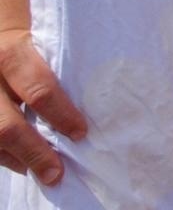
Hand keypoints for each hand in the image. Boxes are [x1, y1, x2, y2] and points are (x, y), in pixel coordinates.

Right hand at [0, 28, 86, 184]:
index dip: (60, 115)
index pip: (37, 88)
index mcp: (11, 53)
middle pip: (5, 125)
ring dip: (18, 160)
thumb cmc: (33, 35)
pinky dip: (4, 157)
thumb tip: (123, 73)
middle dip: (34, 152)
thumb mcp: (47, 34)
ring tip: (45, 174)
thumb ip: (70, 55)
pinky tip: (24, 164)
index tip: (81, 133)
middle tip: (58, 173)